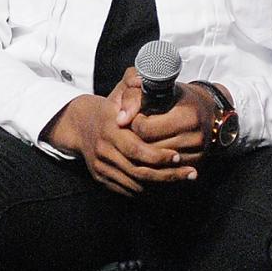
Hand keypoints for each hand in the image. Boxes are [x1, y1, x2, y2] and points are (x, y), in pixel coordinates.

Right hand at [42, 79, 196, 197]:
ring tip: (184, 179)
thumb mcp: (120, 90)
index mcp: (109, 130)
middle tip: (190, 173)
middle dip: (167, 174)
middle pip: (138, 170)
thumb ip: (133, 81)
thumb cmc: (109, 106)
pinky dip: (147, 191)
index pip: (136, 148)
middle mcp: (103, 150)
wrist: (81, 124)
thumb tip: (145, 79)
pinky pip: (127, 190)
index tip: (178, 156)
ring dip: (161, 186)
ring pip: (134, 184)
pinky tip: (166, 187)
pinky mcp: (101, 178)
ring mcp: (100, 167)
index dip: (158, 155)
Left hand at [113, 67, 213, 161]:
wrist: (207, 111)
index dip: (134, 122)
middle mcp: (195, 137)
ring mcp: (197, 154)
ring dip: (144, 153)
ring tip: (144, 139)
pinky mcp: (196, 165)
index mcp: (187, 116)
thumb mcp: (156, 87)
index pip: (144, 128)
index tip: (136, 116)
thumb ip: (134, 96)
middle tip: (136, 129)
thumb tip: (119, 120)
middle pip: (148, 148)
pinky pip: (166, 171)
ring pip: (155, 163)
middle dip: (137, 139)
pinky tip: (152, 152)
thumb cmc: (177, 97)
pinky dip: (155, 163)